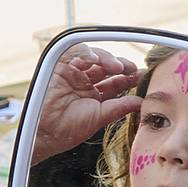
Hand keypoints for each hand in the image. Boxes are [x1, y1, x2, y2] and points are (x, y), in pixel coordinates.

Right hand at [33, 47, 142, 162]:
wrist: (44, 133)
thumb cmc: (68, 130)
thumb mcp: (100, 117)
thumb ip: (121, 107)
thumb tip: (141, 102)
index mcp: (93, 96)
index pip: (115, 82)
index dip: (129, 77)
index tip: (143, 75)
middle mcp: (83, 83)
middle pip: (106, 67)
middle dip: (121, 66)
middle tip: (132, 69)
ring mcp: (72, 74)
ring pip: (93, 58)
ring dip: (107, 59)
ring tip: (117, 66)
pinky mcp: (59, 67)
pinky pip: (74, 53)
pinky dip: (86, 53)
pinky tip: (95, 60)